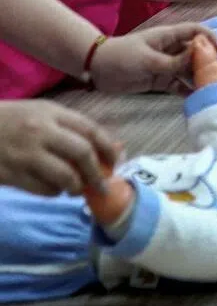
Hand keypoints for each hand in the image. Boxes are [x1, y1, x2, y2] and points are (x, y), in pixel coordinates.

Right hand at [0, 100, 120, 195]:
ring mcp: (25, 154)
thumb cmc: (14, 119)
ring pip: (64, 176)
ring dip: (76, 186)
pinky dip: (54, 192)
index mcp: (52, 113)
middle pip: (81, 153)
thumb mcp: (43, 113)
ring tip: (77, 189)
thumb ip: (73, 127)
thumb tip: (111, 148)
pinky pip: (42, 189)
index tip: (116, 162)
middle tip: (103, 185)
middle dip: (97, 172)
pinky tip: (55, 189)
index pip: (90, 129)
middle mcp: (41, 132)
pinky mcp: (11, 175)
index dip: (108, 147)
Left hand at [89, 24, 216, 94]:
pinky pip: (179, 85)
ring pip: (191, 70)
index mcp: (169, 36)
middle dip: (214, 62)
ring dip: (205, 78)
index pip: (196, 32)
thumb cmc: (120, 56)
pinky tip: (200, 98)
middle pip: (199, 53)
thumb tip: (195, 60)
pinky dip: (189, 91)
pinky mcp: (160, 80)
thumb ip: (171, 62)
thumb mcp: (146, 59)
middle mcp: (171, 49)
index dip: (211, 39)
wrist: (96, 69)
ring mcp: (167, 65)